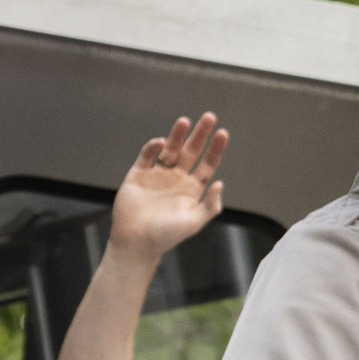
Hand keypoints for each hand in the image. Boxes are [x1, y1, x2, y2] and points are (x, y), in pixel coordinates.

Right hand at [110, 113, 226, 260]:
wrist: (136, 242)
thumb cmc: (165, 236)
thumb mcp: (193, 223)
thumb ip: (209, 206)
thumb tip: (220, 183)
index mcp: (191, 189)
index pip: (207, 164)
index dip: (215, 149)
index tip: (222, 133)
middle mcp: (176, 179)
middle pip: (191, 151)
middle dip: (200, 134)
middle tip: (209, 117)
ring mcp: (157, 175)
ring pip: (170, 150)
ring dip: (177, 135)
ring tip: (184, 121)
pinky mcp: (139, 174)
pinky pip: (147, 156)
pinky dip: (153, 147)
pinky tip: (161, 142)